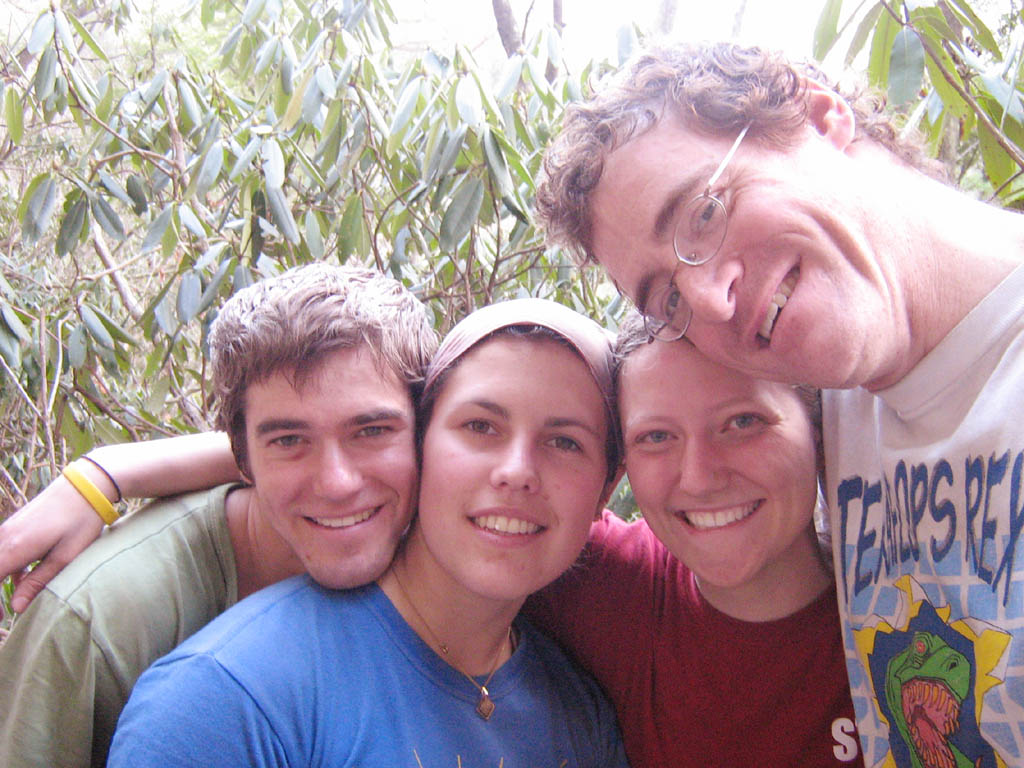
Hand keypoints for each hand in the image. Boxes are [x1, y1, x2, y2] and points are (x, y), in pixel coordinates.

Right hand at [0, 473, 105, 612]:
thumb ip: (38, 582)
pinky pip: (1, 552)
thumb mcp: (65, 556)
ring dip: (0, 580)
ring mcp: (6, 530)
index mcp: (13, 550)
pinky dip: (6, 568)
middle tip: (4, 615)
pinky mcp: (13, 526)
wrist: (87, 485)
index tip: (1, 620)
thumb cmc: (81, 521)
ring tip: (15, 599)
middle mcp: (3, 538)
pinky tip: (24, 578)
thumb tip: (15, 608)